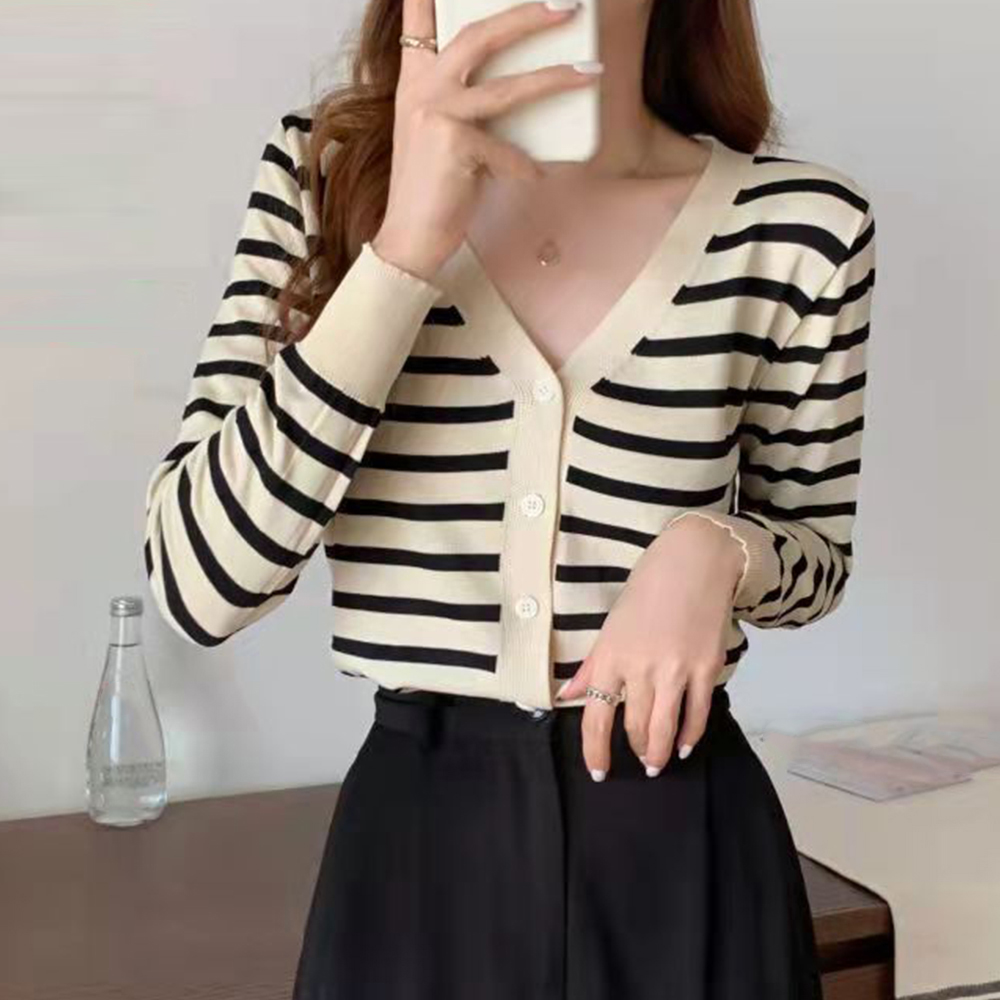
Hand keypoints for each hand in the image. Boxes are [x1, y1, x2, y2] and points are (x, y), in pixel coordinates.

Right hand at [372, 0, 603, 280]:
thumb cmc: (434, 189)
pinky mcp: (452, 142)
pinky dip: (525, 167)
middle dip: (527, 16)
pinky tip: (533, 178)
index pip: (419, 21)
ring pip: (507, 88)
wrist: (410, 236)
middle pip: (479, 35)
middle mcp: (422, 89)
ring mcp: (435, 113)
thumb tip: (520, 89)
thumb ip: (466, 105)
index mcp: (415, 82)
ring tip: (591, 74)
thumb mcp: (441, 136)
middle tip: (567, 5)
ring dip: (555, 78)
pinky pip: (509, 151)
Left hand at [555, 515, 745, 780]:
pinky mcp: (706, 668)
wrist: (693, 564)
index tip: (599, 772)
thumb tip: (566, 696)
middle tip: (640, 764)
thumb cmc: (645, 592)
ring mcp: (676, 670)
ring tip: (657, 764)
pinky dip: (691, 736)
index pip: (596, 717)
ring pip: (666, 728)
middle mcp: (641, 668)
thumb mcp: (610, 627)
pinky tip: (686, 746)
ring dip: (661, 753)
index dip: (595, 751)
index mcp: (611, 657)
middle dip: (636, 751)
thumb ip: (591, 667)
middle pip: (635, 727)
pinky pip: (698, 714)